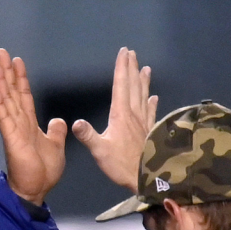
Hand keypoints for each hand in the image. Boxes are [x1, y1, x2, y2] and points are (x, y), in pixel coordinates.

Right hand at [0, 49, 66, 205]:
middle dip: (6, 71)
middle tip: (0, 52)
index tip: (17, 60)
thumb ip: (55, 131)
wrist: (36, 190)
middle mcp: (19, 123)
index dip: (21, 78)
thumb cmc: (44, 171)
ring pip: (6, 100)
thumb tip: (58, 120)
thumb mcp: (56, 146)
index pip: (24, 95)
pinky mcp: (11, 139)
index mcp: (30, 124)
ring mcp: (13, 130)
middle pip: (12, 92)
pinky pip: (4, 117)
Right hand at [72, 47, 157, 192]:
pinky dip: (153, 103)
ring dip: (143, 82)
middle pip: (133, 86)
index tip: (123, 52)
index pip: (120, 85)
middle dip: (131, 68)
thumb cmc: (121, 165)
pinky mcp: (149, 132)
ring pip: (143, 96)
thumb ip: (88, 136)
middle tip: (132, 53)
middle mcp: (133, 114)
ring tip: (146, 69)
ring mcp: (143, 122)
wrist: (146, 177)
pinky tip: (155, 98)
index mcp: (120, 115)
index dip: (121, 68)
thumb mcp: (100, 151)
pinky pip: (151, 113)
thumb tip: (75, 123)